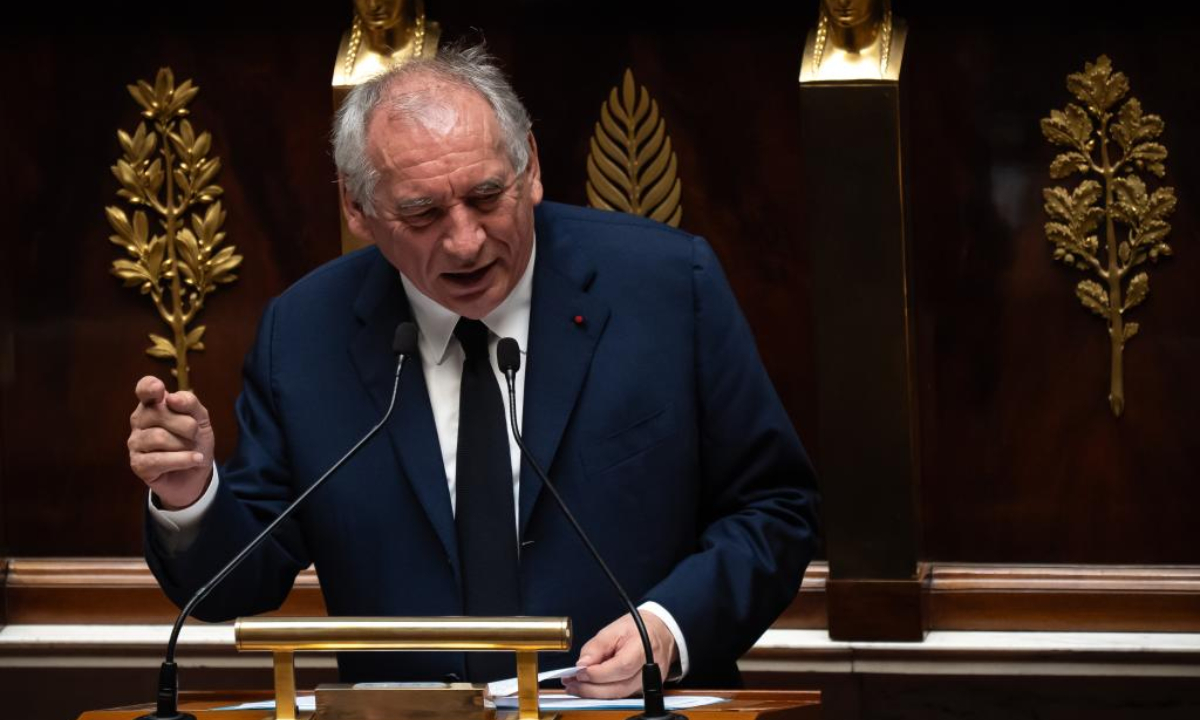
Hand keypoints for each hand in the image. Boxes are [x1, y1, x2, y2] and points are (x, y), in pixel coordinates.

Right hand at [127, 375, 214, 509]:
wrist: (197, 473)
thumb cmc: (194, 441)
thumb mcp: (201, 419)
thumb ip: (190, 402)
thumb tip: (171, 398)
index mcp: (153, 404)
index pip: (144, 389)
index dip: (150, 387)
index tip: (160, 390)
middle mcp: (139, 421)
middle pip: (160, 412)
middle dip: (187, 425)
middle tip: (194, 435)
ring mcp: (136, 442)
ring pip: (159, 437)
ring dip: (185, 445)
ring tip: (192, 449)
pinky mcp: (138, 464)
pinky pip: (159, 459)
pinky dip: (183, 460)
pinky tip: (195, 459)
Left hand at [564, 610, 676, 698]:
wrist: (659, 632)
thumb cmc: (639, 627)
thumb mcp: (614, 629)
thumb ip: (596, 647)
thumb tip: (582, 665)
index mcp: (644, 648)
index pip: (621, 667)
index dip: (598, 673)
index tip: (579, 672)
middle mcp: (650, 668)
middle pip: (619, 687)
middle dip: (591, 688)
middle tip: (572, 684)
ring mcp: (649, 681)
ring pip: (619, 695)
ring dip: (595, 693)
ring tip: (576, 686)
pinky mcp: (644, 688)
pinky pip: (622, 694)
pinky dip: (604, 692)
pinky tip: (590, 687)